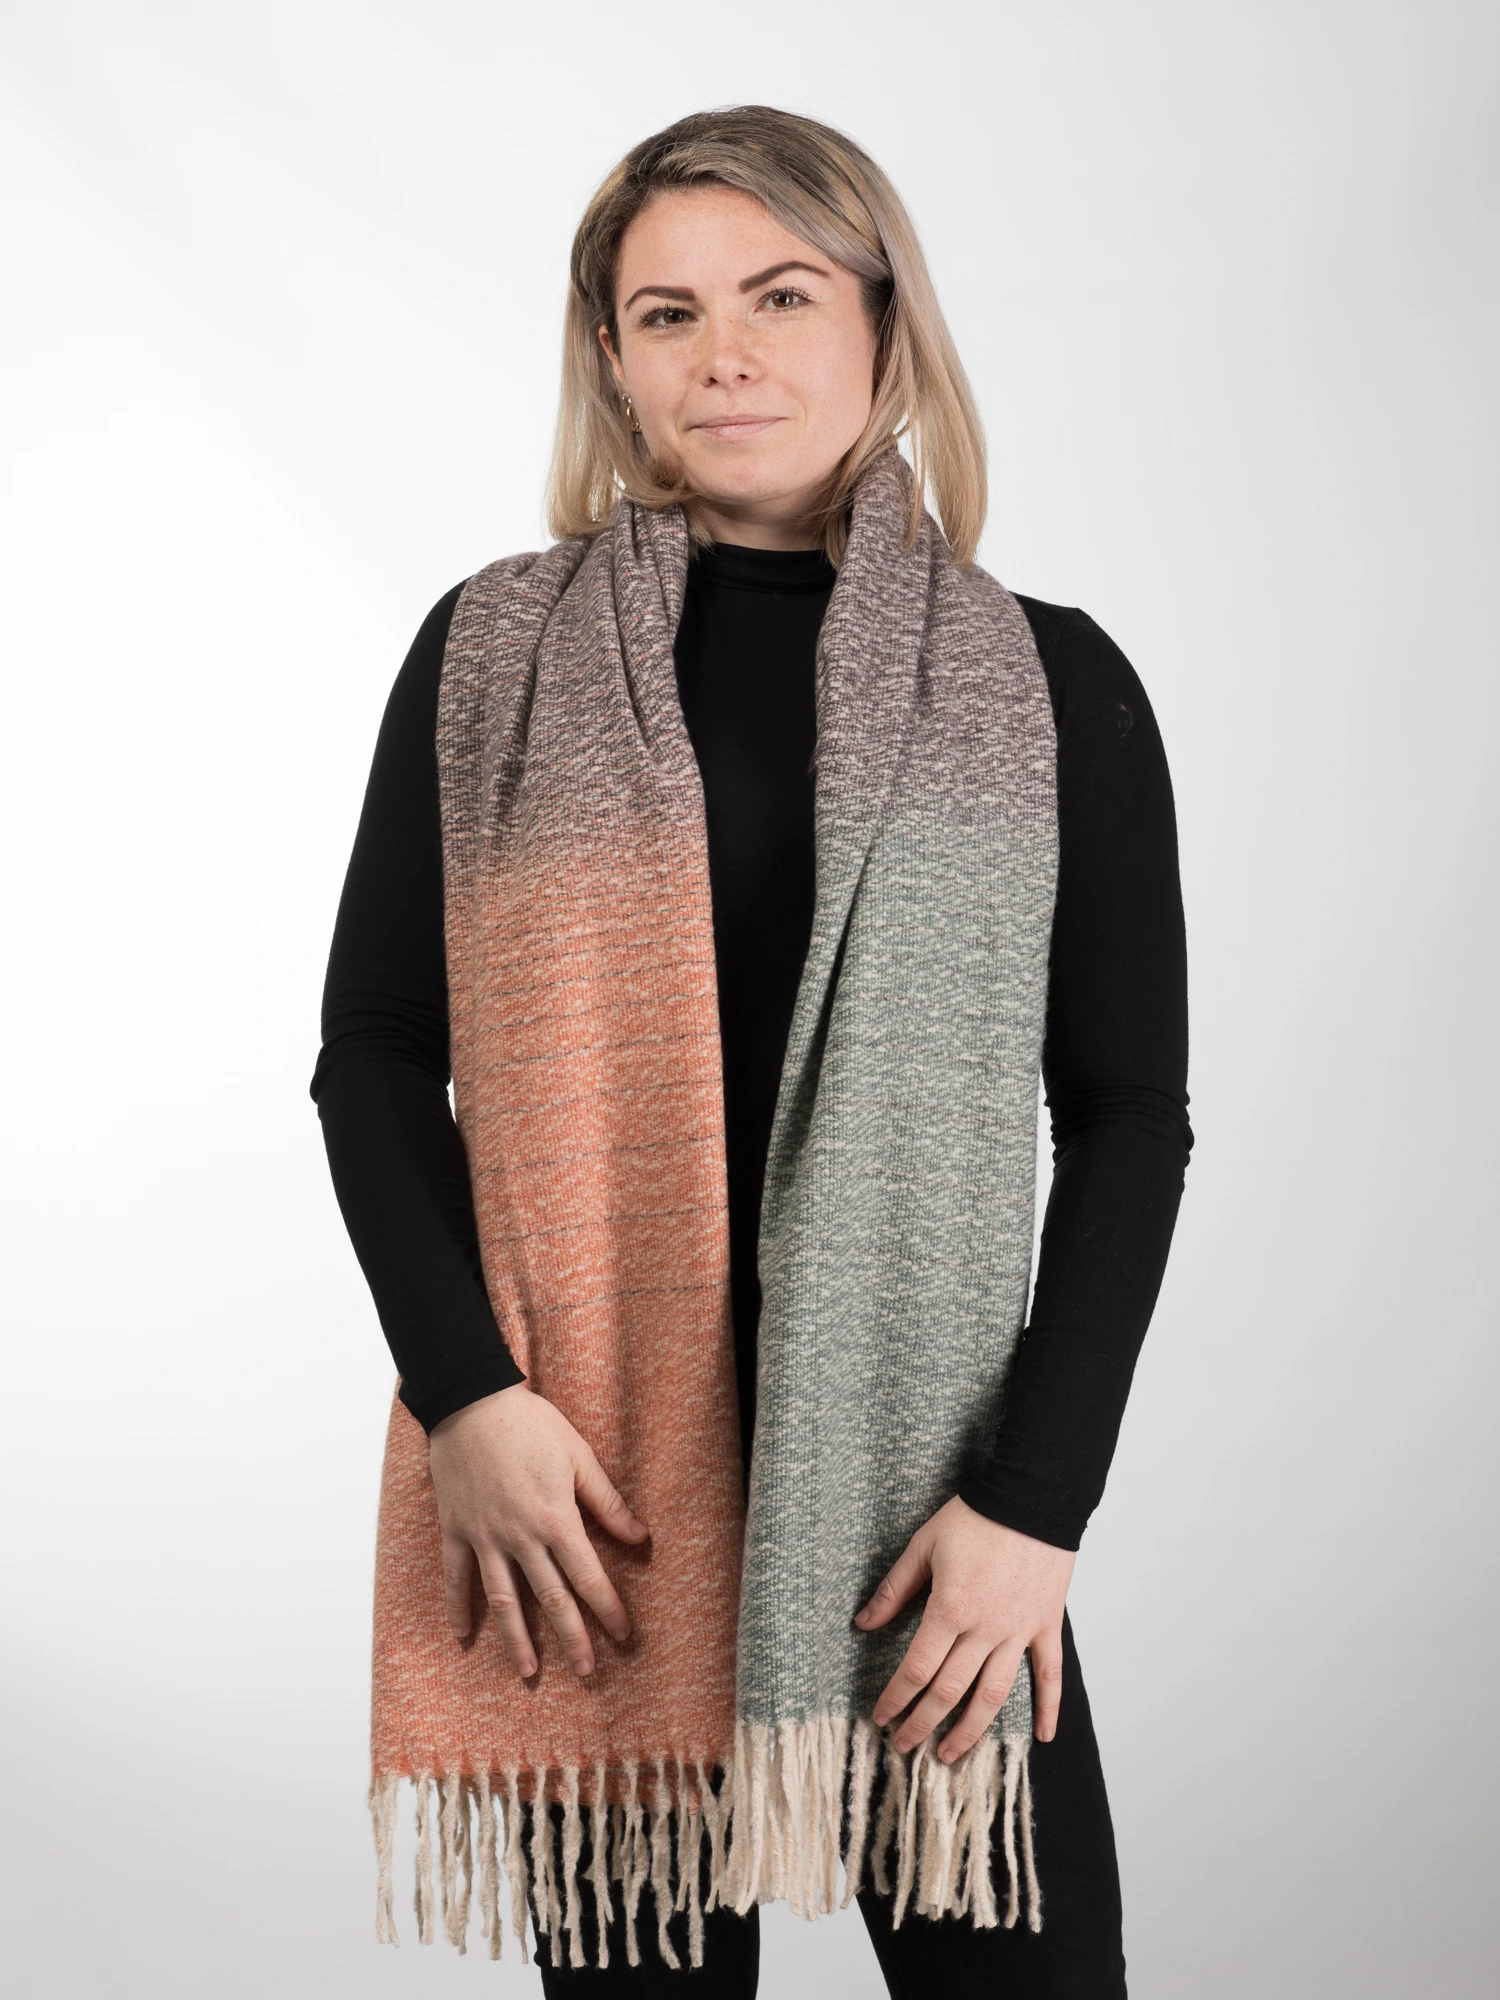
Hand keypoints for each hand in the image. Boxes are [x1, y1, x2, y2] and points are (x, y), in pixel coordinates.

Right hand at [429, 1383, 648, 1680]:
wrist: (471, 1402)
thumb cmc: (530, 1424)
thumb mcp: (579, 1456)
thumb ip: (607, 1502)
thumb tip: (640, 1537)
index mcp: (555, 1519)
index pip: (587, 1576)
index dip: (607, 1608)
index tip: (623, 1636)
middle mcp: (520, 1538)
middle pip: (550, 1598)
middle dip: (571, 1638)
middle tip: (586, 1672)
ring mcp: (484, 1537)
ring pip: (503, 1599)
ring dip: (516, 1639)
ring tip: (528, 1671)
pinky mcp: (455, 1530)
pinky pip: (457, 1577)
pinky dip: (458, 1607)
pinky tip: (463, 1635)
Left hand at [854, 1495, 1073, 1757]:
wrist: (1031, 1496)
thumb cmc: (976, 1516)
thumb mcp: (924, 1545)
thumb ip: (895, 1589)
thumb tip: (865, 1623)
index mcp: (950, 1609)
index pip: (917, 1669)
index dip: (896, 1698)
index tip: (881, 1717)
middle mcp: (985, 1629)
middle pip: (950, 1690)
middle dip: (923, 1723)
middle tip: (905, 1746)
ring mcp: (1019, 1631)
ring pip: (994, 1694)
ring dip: (971, 1730)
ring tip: (950, 1755)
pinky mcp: (1046, 1624)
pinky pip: (1050, 1673)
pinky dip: (1049, 1707)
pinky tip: (1043, 1737)